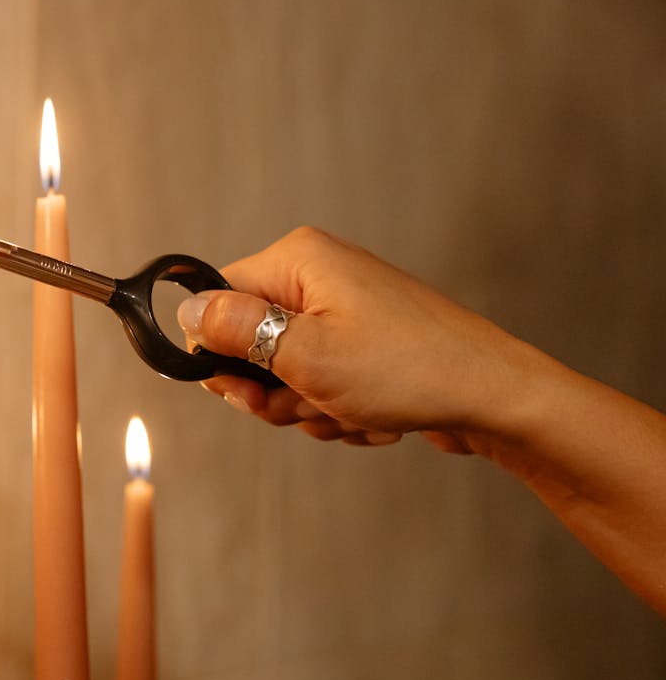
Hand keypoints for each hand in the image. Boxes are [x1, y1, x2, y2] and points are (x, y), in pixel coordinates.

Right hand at [177, 226, 532, 451]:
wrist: (494, 398)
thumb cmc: (408, 370)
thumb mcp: (305, 355)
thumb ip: (235, 331)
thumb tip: (185, 311)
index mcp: (298, 261)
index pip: (216, 300)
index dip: (219, 353)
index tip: (245, 390)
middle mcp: (318, 276)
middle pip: (248, 343)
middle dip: (272, 391)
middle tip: (307, 404)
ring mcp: (343, 311)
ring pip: (284, 374)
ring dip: (308, 408)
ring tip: (350, 412)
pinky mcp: (363, 344)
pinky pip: (320, 385)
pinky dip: (337, 411)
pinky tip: (371, 418)